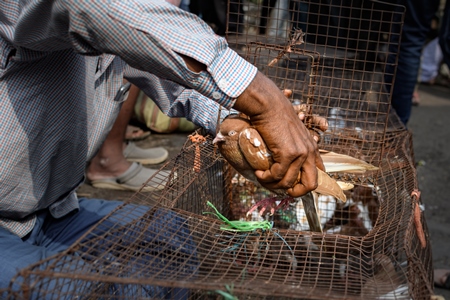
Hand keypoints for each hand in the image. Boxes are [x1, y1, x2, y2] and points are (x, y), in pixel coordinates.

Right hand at [232, 71, 322, 196]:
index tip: (289, 184)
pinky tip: (259, 172)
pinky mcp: (287, 154)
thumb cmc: (275, 116)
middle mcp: (309, 152)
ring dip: (273, 184)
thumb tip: (281, 162)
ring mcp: (300, 154)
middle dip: (295, 192)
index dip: (303, 184)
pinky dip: (266, 178)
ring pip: (289, 182)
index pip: (317, 174)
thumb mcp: (290, 132)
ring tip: (262, 178)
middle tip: (279, 189)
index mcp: (311, 147)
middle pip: (311, 185)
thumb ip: (292, 145)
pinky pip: (277, 175)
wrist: (269, 105)